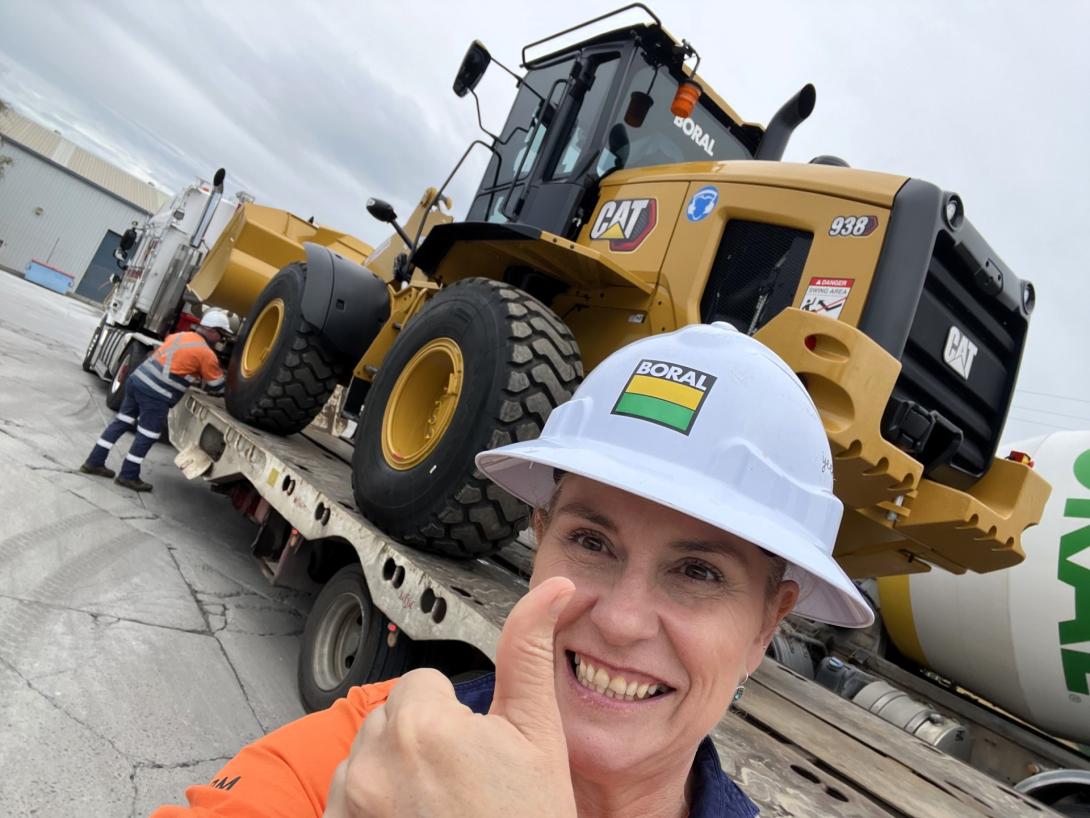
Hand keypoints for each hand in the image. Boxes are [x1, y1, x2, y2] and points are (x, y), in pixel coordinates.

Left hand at [323, 576, 576, 817]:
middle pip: (393, 718)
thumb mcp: (539, 738)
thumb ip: (529, 653)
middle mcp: (373, 762)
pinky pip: (347, 799)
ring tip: (439, 810)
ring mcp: (350, 806)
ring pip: (368, 757)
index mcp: (422, 726)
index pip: (423, 683)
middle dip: (424, 739)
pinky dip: (372, 808)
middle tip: (465, 784)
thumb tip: (552, 590)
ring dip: (394, 773)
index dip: (456, 715)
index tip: (477, 750)